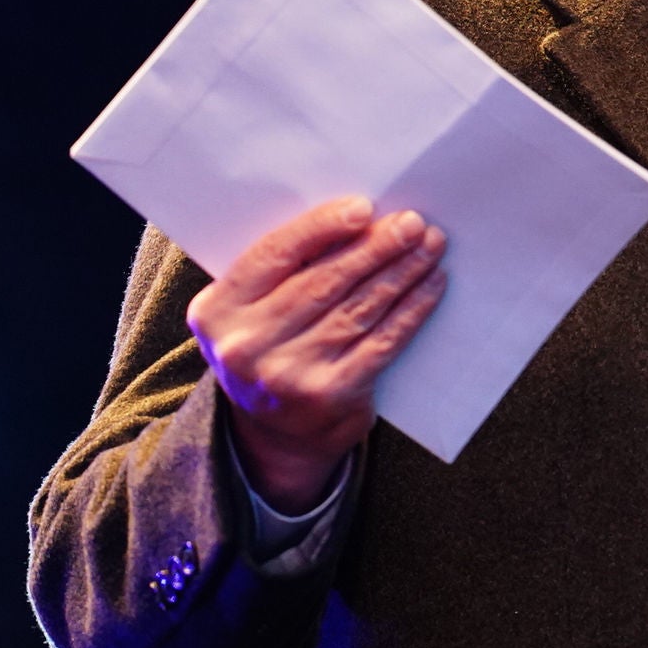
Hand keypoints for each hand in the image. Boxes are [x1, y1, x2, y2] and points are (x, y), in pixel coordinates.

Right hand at [186, 197, 448, 511]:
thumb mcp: (248, 312)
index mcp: (216, 311)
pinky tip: (431, 286)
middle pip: (323, 281)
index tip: (363, 208)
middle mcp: (245, 345)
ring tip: (429, 247)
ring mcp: (288, 374)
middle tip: (411, 223)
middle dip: (374, 247)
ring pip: (358, 308)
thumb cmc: (269, 350)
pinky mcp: (330, 396)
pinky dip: (411, 309)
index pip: (273, 255)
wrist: (273, 439)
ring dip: (401, 272)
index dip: (321, 227)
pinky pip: (381, 341)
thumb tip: (356, 219)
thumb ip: (280, 272)